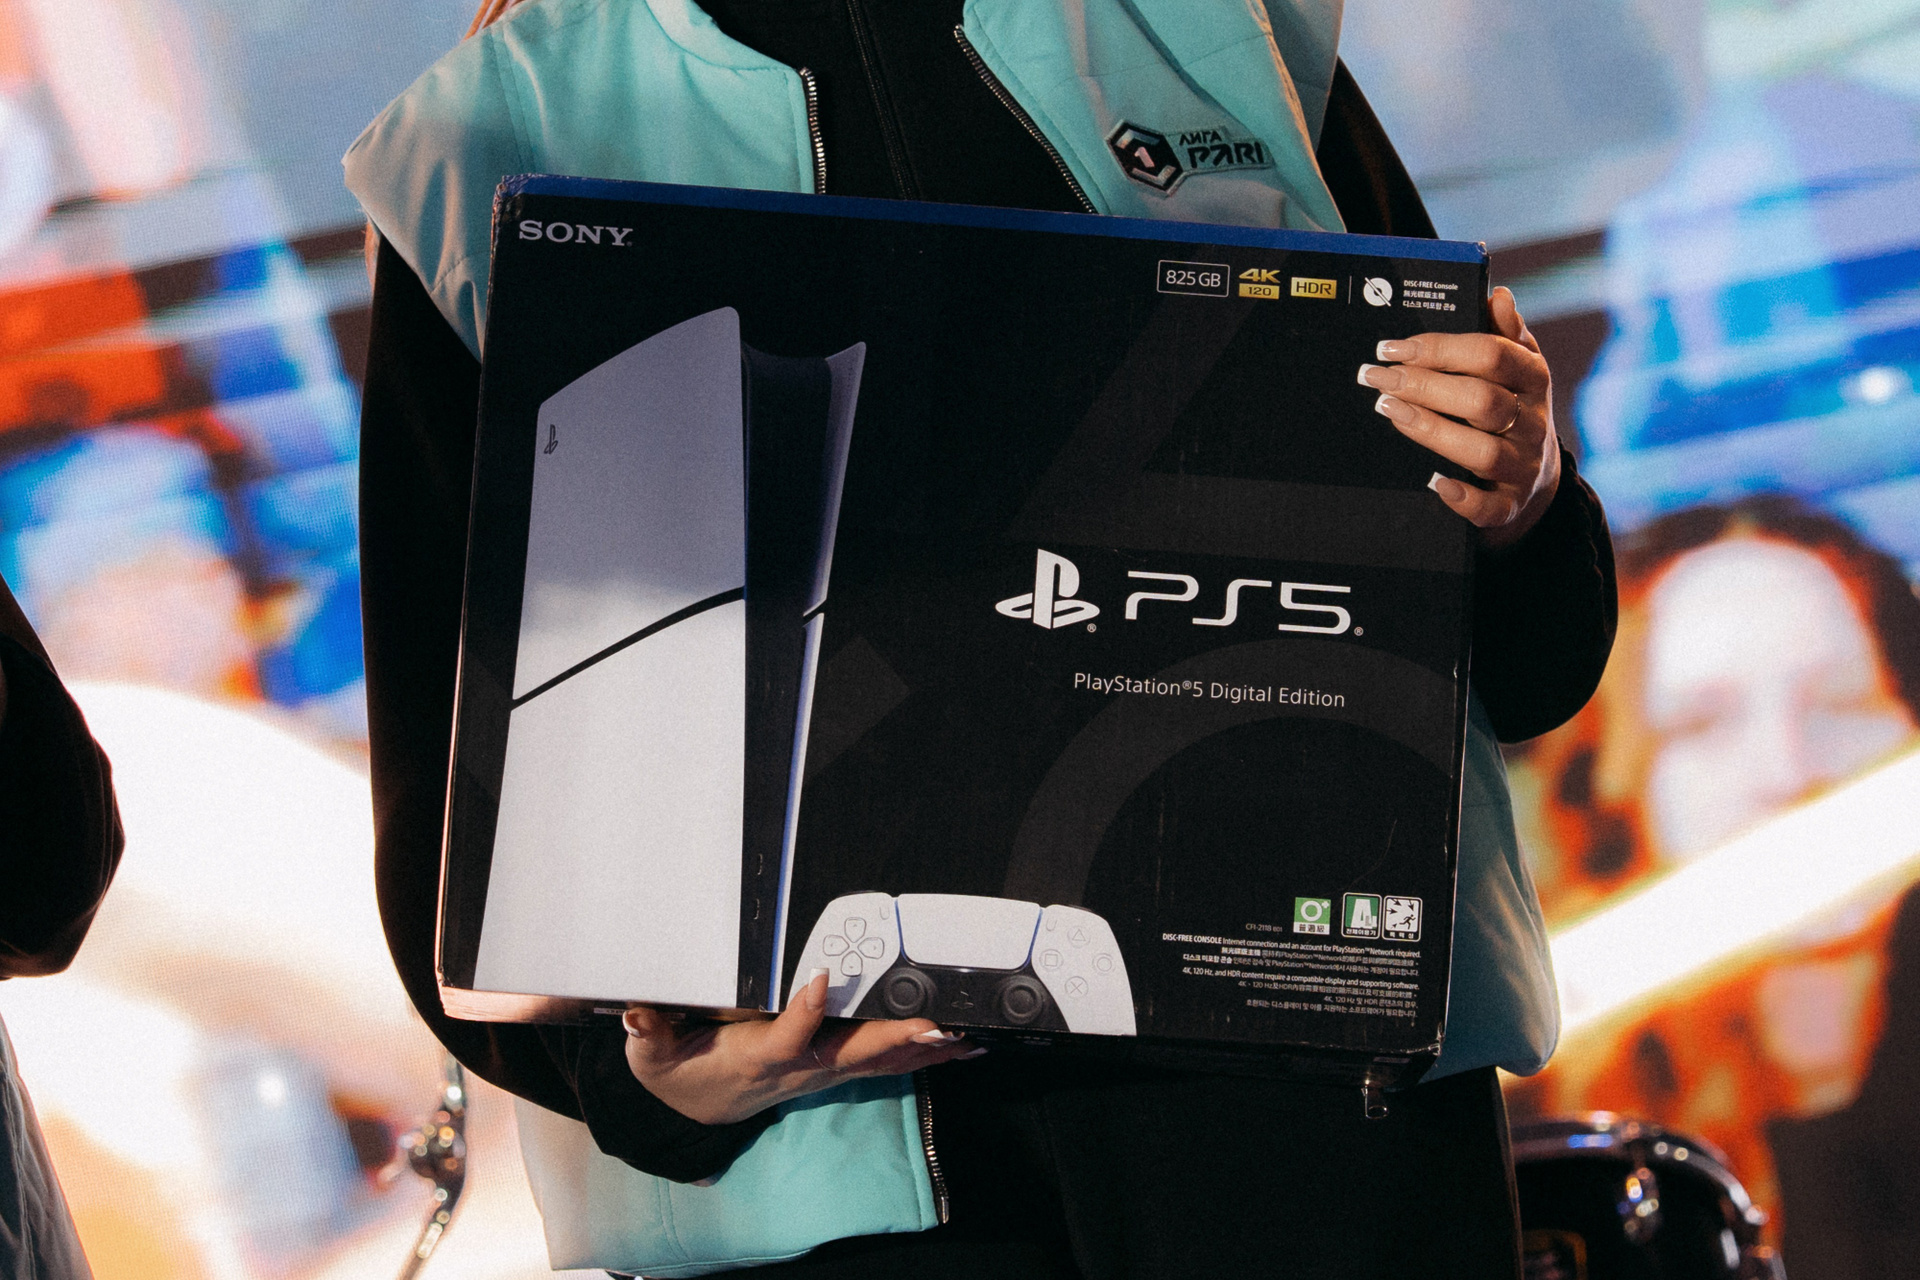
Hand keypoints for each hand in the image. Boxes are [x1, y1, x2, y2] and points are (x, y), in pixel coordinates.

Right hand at [621, 970, 980, 1125]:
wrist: (693, 1108)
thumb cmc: (675, 1070)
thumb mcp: (649, 1053)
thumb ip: (647, 1030)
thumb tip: (635, 1009)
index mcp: (755, 1058)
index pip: (783, 1039)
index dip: (802, 1015)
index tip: (819, 980)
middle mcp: (798, 1070)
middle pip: (850, 1056)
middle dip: (893, 1039)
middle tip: (934, 1024)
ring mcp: (821, 1074)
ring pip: (878, 1063)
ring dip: (923, 1050)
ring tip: (966, 1035)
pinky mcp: (834, 1071)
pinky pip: (885, 1065)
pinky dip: (924, 1055)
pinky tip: (962, 1046)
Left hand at [1357, 286, 1560, 549]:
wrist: (1535, 480)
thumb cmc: (1512, 411)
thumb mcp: (1518, 369)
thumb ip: (1505, 334)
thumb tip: (1498, 296)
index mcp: (1533, 380)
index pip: (1492, 355)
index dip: (1439, 348)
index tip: (1393, 347)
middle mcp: (1532, 423)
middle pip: (1482, 401)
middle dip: (1424, 386)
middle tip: (1377, 377)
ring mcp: (1523, 466)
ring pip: (1481, 451)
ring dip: (1430, 430)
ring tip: (1389, 411)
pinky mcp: (1510, 506)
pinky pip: (1488, 507)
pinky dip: (1461, 497)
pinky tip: (1434, 483)